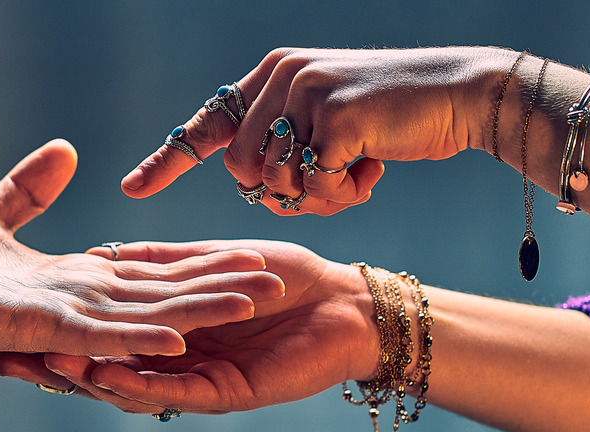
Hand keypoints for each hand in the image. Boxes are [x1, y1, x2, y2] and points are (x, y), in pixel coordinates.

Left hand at [0, 141, 283, 405]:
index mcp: (76, 281)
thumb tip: (63, 149)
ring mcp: (67, 322)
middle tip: (271, 282)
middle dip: (216, 290)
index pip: (151, 271)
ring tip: (248, 303)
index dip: (198, 265)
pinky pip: (100, 339)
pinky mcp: (45, 333)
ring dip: (197, 312)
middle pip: (164, 297)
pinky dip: (139, 340)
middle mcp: (82, 304)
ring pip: (146, 318)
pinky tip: (177, 336)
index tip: (243, 255)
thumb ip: (29, 186)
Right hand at [0, 240, 377, 413]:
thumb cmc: (282, 272)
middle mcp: (177, 358)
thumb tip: (105, 250)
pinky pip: (174, 392)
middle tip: (3, 358)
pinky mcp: (223, 392)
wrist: (341, 299)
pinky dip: (138, 382)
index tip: (10, 323)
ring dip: (85, 377)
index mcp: (172, 327)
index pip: (104, 331)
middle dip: (55, 364)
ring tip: (41, 367)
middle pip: (105, 365)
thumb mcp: (207, 256)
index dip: (59, 330)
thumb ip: (160, 258)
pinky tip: (103, 375)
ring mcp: (197, 378)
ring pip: (131, 384)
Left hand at [122, 46, 508, 214]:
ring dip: (316, 196)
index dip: (170, 159)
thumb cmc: (391, 121)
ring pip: (273, 181)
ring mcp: (304, 92)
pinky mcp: (332, 114)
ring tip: (355, 171)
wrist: (457, 94)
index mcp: (273, 76)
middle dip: (283, 193)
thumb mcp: (327, 125)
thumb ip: (286, 143)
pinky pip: (312, 185)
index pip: (210, 122)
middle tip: (329, 183)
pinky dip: (342, 194)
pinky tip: (372, 170)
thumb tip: (251, 182)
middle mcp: (281, 76)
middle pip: (243, 170)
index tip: (133, 188)